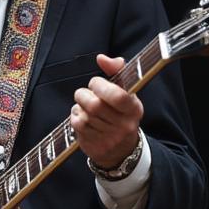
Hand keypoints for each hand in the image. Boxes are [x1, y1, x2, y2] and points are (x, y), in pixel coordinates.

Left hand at [70, 54, 143, 169]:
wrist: (121, 151)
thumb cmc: (120, 114)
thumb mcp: (125, 92)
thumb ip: (116, 72)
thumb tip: (102, 58)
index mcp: (134, 109)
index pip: (118, 96)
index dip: (100, 85)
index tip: (96, 83)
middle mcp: (124, 125)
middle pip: (94, 105)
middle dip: (83, 95)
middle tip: (85, 94)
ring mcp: (110, 138)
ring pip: (83, 115)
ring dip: (79, 106)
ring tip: (85, 107)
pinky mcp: (95, 146)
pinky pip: (77, 125)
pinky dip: (75, 117)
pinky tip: (82, 118)